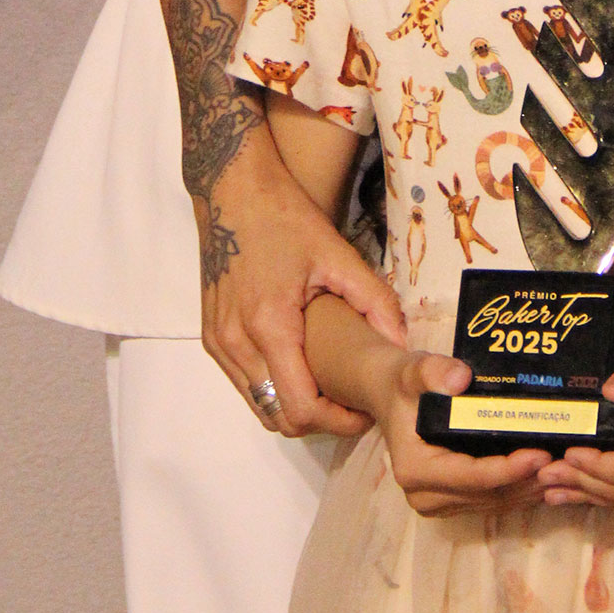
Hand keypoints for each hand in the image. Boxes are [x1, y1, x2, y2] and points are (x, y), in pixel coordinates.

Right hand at [202, 130, 405, 438]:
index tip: (363, 409)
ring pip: (258, 405)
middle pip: (278, 417)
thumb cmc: (285, 217)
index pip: (299, 409)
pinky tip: (300, 365)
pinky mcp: (211, 337)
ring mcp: (219, 343)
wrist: (232, 191)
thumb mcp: (337, 253)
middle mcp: (237, 343)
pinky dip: (272, 387)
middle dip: (318, 420)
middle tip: (350, 401)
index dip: (336, 421)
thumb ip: (374, 300)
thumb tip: (402, 343)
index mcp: (269, 325)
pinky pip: (244, 383)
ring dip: (293, 406)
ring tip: (330, 385)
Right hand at [361, 346, 552, 517]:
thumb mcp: (415, 369)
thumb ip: (434, 371)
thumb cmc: (405, 384)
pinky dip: (520, 490)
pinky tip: (545, 475)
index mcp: (415, 470)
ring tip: (563, 470)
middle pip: (488, 496)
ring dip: (529, 490)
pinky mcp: (452, 502)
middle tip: (565, 464)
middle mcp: (425, 496)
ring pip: (494, 503)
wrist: (392, 397)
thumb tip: (461, 379)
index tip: (541, 454)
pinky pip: (492, 501)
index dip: (509, 469)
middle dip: (527, 481)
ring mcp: (439, 503)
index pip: (472, 477)